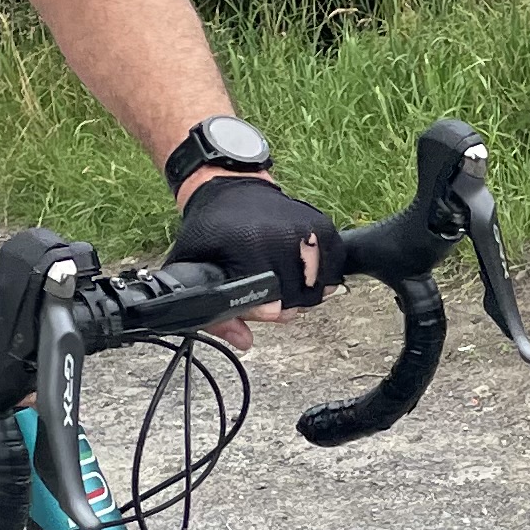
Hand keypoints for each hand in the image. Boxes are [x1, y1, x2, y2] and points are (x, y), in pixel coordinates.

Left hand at [166, 171, 339, 314]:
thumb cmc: (211, 230)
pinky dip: (321, 278)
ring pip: (319, 290)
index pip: (272, 306)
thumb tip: (244, 341)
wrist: (232, 188)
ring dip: (302, 295)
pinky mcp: (324, 227)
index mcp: (249, 248)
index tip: (257, 307)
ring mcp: (308, 231)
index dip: (264, 314)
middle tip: (267, 296)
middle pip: (297, 302)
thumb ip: (213, 313)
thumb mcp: (195, 267)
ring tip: (283, 283)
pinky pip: (334, 270)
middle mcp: (283, 238)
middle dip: (282, 308)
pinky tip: (302, 271)